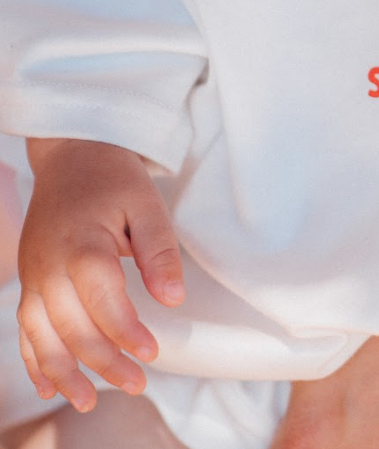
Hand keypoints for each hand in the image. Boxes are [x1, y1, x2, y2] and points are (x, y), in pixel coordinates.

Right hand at [17, 139, 184, 412]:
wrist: (72, 157)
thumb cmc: (113, 180)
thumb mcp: (148, 204)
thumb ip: (160, 252)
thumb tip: (172, 299)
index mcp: (82, 246)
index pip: (103, 302)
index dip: (127, 333)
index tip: (152, 354)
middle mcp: (49, 267)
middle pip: (73, 328)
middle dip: (104, 362)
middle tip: (137, 383)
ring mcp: (33, 277)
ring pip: (43, 337)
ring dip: (65, 373)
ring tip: (91, 400)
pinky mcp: (28, 281)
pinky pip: (26, 329)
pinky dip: (36, 360)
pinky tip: (50, 386)